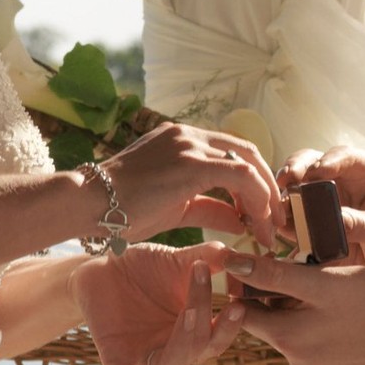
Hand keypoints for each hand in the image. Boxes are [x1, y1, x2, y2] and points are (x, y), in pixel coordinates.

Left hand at [74, 242, 244, 364]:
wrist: (102, 268)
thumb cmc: (145, 267)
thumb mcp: (178, 260)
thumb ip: (208, 258)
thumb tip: (238, 256)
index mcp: (195, 331)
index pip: (219, 337)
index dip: (230, 325)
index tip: (238, 303)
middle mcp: (174, 349)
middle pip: (199, 349)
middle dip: (207, 322)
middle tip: (214, 296)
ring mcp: (146, 358)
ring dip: (183, 343)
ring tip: (189, 312)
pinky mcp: (117, 364)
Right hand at [100, 119, 281, 241]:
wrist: (89, 201)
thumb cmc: (122, 207)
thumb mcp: (175, 207)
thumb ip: (209, 208)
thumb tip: (239, 220)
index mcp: (183, 139)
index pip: (232, 152)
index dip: (254, 182)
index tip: (261, 213)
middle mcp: (189, 134)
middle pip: (247, 153)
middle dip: (268, 188)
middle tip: (275, 222)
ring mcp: (191, 144)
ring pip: (248, 163)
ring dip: (265, 198)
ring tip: (268, 229)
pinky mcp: (192, 162)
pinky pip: (241, 176)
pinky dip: (256, 200)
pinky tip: (255, 225)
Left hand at [223, 256, 364, 364]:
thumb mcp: (324, 281)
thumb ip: (274, 276)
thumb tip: (229, 264)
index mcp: (288, 340)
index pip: (243, 312)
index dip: (242, 285)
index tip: (250, 260)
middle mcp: (300, 363)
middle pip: (270, 323)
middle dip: (273, 296)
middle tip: (294, 266)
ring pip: (296, 333)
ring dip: (299, 309)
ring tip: (324, 283)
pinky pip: (319, 345)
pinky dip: (322, 325)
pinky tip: (345, 308)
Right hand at [282, 149, 364, 285]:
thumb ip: (361, 223)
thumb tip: (333, 219)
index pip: (347, 157)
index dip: (330, 160)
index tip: (317, 171)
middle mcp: (344, 183)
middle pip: (313, 164)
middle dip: (297, 169)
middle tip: (286, 180)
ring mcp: (325, 203)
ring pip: (297, 189)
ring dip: (285, 195)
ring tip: (277, 206)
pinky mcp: (312, 226)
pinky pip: (292, 218)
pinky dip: (281, 220)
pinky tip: (276, 226)